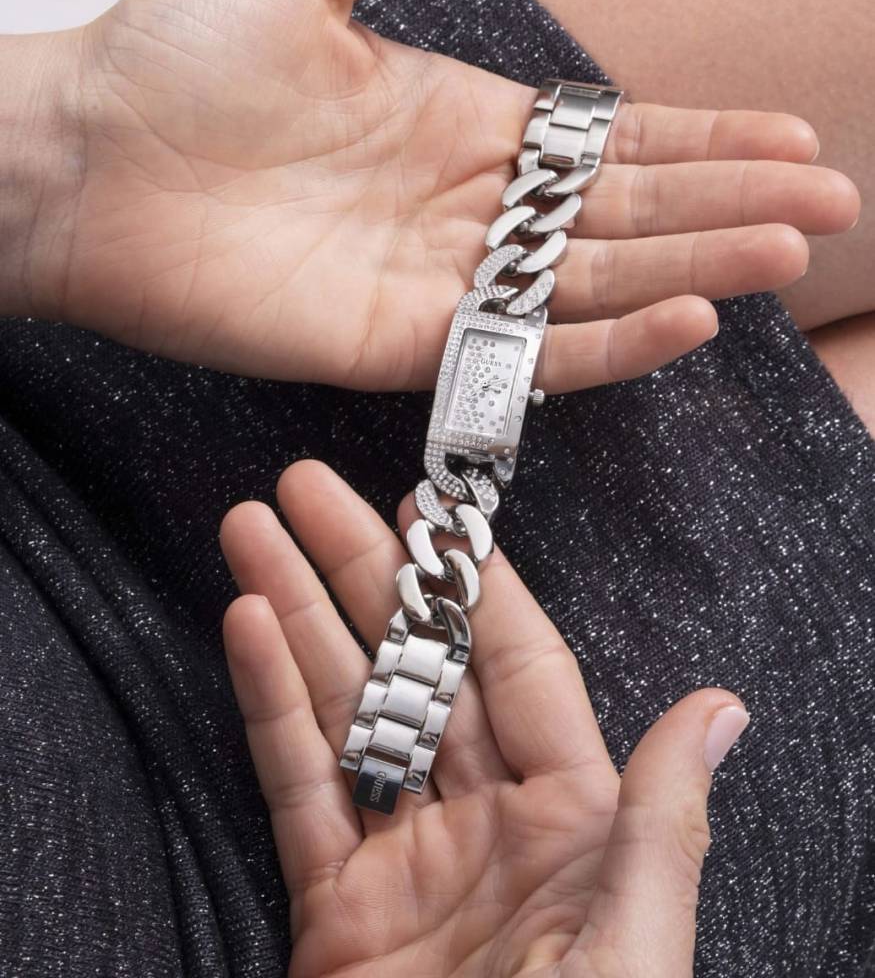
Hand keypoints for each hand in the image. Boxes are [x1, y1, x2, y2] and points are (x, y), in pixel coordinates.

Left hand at [2, 0, 858, 390]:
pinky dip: (601, 342)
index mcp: (461, 123)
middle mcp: (465, 209)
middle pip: (620, 215)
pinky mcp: (395, 344)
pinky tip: (680, 319)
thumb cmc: (178, 57)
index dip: (703, 140)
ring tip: (783, 257)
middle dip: (727, 208)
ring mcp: (436, 282)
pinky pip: (515, 350)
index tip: (792, 139)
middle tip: (826, 208)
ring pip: (587, 285)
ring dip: (690, 270)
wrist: (84, 156)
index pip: (608, 140)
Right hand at [220, 460, 749, 975]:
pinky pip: (298, 788)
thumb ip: (661, 823)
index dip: (474, 582)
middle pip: (418, 667)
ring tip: (252, 532)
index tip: (433, 508)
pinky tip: (247, 626)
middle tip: (307, 492)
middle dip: (362, 573)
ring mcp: (405, 860)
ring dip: (298, 616)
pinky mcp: (334, 911)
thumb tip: (717, 707)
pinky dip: (269, 705)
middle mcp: (488, 823)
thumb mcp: (631, 949)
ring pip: (346, 709)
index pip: (517, 665)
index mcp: (574, 820)